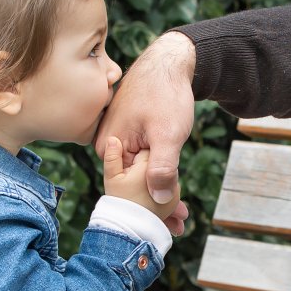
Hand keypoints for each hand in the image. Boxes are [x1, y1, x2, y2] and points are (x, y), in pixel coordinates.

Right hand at [95, 32, 195, 232]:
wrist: (171, 63)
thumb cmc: (166, 94)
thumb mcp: (167, 134)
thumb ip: (162, 167)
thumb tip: (158, 200)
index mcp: (108, 148)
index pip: (128, 189)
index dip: (150, 209)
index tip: (172, 226)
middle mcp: (109, 145)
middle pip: (134, 183)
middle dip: (157, 206)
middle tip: (181, 226)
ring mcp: (121, 139)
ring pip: (143, 173)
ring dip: (161, 192)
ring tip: (183, 217)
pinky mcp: (133, 135)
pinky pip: (146, 161)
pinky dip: (161, 174)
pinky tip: (175, 190)